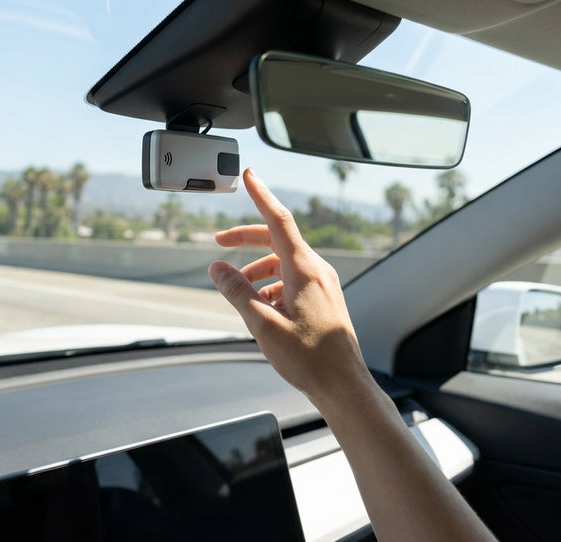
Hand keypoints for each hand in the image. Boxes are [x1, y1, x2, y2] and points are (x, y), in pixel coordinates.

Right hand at [209, 169, 373, 412]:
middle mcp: (316, 270)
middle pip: (277, 239)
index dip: (261, 195)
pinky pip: (293, 280)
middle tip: (219, 242)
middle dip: (247, 238)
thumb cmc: (308, 358)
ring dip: (257, 270)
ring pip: (283, 263)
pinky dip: (272, 286)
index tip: (249, 175)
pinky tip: (261, 309)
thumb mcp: (262, 325)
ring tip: (239, 293)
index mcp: (304, 270)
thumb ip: (238, 292)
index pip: (279, 220)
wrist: (343, 385)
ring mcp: (323, 284)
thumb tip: (217, 268)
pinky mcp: (323, 298)